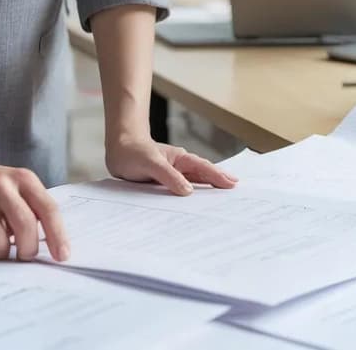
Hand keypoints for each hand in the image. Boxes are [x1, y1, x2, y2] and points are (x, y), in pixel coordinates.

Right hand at [0, 146, 68, 261]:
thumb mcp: (16, 185)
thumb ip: (33, 209)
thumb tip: (51, 246)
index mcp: (23, 179)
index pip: (48, 209)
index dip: (58, 235)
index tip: (62, 255)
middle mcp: (1, 186)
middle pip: (25, 226)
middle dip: (28, 249)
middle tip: (25, 255)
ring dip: (1, 252)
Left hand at [105, 132, 238, 195]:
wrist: (118, 149)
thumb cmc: (133, 150)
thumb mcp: (151, 163)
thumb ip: (169, 176)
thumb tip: (188, 191)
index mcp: (180, 159)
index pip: (204, 168)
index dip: (219, 176)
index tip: (233, 184)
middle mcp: (179, 167)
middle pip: (204, 177)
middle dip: (220, 183)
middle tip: (237, 193)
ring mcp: (173, 176)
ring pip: (194, 185)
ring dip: (207, 192)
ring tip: (222, 202)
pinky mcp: (164, 184)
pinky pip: (181, 192)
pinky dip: (190, 198)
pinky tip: (195, 206)